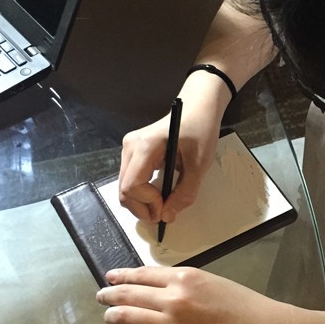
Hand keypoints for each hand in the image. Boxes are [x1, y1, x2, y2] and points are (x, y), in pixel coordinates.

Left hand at [96, 266, 292, 323]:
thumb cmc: (244, 305)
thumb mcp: (211, 281)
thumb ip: (183, 283)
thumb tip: (156, 287)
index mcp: (184, 278)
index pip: (142, 274)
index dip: (122, 276)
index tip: (110, 277)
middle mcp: (174, 300)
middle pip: (129, 295)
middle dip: (110, 295)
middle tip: (101, 297)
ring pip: (129, 320)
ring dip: (114, 318)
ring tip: (109, 318)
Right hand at [118, 76, 228, 223]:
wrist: (198, 107)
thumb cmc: (200, 130)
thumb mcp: (199, 164)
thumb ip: (185, 193)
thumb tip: (168, 216)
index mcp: (144, 146)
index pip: (132, 186)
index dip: (147, 203)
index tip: (167, 209)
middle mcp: (130, 147)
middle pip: (124, 190)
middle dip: (142, 208)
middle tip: (164, 215)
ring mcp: (129, 149)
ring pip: (125, 188)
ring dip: (142, 203)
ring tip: (163, 206)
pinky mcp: (133, 153)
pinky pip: (131, 180)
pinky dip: (142, 193)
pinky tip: (158, 195)